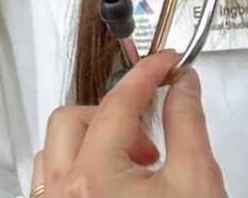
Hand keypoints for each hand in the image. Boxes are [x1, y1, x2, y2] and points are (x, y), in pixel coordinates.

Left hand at [34, 50, 226, 196]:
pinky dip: (79, 172)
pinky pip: (51, 185)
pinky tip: (115, 190)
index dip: (146, 74)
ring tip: (135, 169)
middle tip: (149, 139)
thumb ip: (187, 122)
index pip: (117, 103)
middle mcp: (61, 196)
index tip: (168, 62)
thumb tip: (183, 84)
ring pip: (55, 153)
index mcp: (93, 179)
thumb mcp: (196, 180)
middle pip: (72, 121)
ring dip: (92, 144)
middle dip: (113, 116)